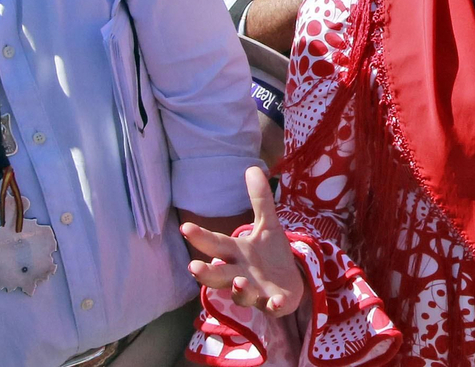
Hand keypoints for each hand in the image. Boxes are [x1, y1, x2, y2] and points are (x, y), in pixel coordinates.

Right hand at [180, 166, 303, 315]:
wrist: (289, 284)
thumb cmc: (269, 255)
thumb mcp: (268, 225)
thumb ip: (260, 200)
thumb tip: (251, 167)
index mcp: (237, 253)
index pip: (216, 244)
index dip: (201, 237)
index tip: (185, 227)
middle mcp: (240, 274)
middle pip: (219, 275)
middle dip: (206, 273)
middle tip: (193, 267)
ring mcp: (255, 292)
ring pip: (240, 294)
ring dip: (238, 290)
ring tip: (238, 282)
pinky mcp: (273, 303)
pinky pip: (272, 306)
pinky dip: (273, 305)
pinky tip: (275, 301)